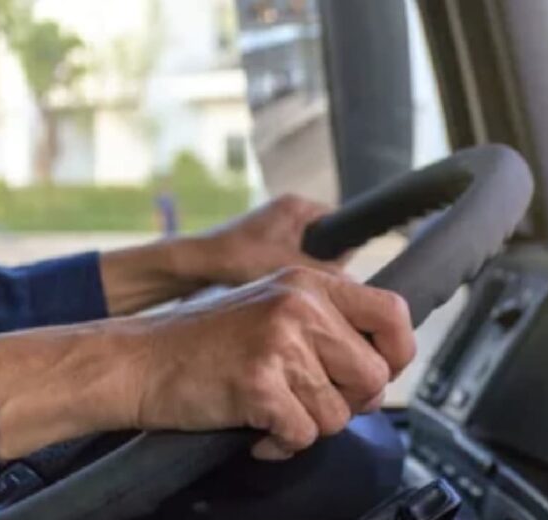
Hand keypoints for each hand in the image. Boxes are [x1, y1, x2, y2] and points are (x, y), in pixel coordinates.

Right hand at [0, 268, 415, 460]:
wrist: (137, 363)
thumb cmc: (206, 344)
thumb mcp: (273, 309)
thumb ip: (327, 324)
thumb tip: (385, 360)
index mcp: (310, 283)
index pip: (394, 313)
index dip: (398, 354)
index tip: (376, 374)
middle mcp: (301, 306)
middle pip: (374, 377)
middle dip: (349, 403)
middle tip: (309, 401)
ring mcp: (279, 343)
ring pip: (340, 414)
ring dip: (308, 426)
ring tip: (271, 410)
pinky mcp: (259, 383)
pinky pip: (304, 436)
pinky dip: (281, 444)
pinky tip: (255, 428)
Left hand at [203, 194, 337, 284]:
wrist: (194, 264)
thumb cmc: (235, 258)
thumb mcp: (288, 267)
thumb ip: (325, 273)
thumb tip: (353, 285)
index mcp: (298, 205)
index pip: (341, 223)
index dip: (343, 250)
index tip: (335, 272)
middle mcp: (288, 209)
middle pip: (327, 240)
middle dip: (322, 262)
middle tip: (308, 279)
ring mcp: (276, 224)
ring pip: (309, 251)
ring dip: (303, 268)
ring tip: (287, 280)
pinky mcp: (265, 240)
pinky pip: (291, 256)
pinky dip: (288, 269)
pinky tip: (276, 281)